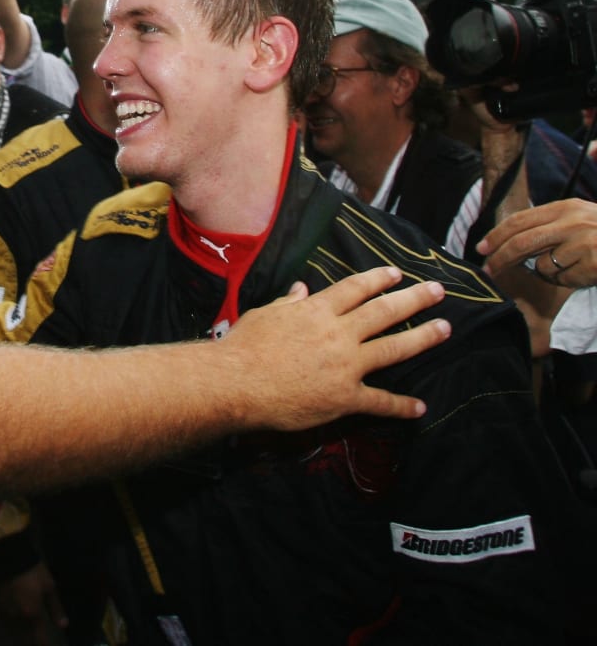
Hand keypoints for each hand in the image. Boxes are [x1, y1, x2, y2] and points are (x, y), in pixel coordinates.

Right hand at [0, 561, 66, 645]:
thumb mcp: (49, 587)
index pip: (38, 638)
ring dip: (20, 638)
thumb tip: (63, 625)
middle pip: (24, 639)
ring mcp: (4, 613)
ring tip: (26, 639)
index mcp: (32, 614)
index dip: (43, 645)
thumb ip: (55, 608)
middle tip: (36, 642)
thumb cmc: (33, 571)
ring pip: (13, 632)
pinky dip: (11, 627)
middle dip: (30, 643)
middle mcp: (17, 618)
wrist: (8, 557)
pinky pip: (4, 623)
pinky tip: (14, 626)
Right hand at [222, 268, 448, 428]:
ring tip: (445, 329)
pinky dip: (401, 406)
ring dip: (422, 338)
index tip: (396, 274)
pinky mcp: (345, 396)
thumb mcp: (264, 315)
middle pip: (384, 311)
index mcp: (317, 311)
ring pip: (393, 348)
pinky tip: (420, 407)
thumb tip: (301, 289)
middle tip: (438, 292)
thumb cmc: (243, 347)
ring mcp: (346, 365)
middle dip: (414, 299)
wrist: (235, 383)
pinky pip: (379, 401)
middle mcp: (338, 333)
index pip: (356, 289)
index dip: (379, 279)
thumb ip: (287, 303)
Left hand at [478, 198, 596, 288]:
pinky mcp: (593, 265)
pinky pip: (563, 280)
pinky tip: (584, 272)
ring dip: (545, 272)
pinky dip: (567, 281)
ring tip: (568, 265)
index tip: (481, 248)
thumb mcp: (580, 216)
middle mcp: (573, 222)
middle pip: (522, 243)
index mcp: (567, 207)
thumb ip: (549, 221)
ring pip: (542, 266)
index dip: (496, 235)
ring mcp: (584, 244)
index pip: (520, 220)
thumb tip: (508, 235)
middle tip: (489, 270)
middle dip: (501, 258)